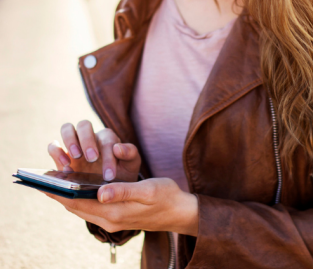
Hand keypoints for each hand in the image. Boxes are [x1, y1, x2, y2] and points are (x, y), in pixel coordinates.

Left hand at [44, 178, 198, 235]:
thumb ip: (123, 191)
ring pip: (83, 209)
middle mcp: (110, 220)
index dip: (60, 193)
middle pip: (76, 208)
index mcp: (115, 213)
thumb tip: (99, 192)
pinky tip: (78, 190)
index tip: (44, 183)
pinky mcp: (117, 217)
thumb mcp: (147, 190)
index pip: (79, 203)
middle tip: (42, 181)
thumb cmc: (166, 196)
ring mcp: (113, 221)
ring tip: (55, 185)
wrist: (180, 212)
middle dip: (59, 195)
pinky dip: (81, 199)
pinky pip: (92, 209)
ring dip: (69, 197)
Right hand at [47, 120, 140, 181]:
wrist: (108, 188)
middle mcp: (90, 137)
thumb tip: (118, 148)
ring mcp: (74, 144)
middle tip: (92, 159)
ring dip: (70, 140)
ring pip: (67, 128)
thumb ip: (130, 154)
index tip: (109, 175)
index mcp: (108, 137)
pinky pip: (53, 146)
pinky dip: (56, 152)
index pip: (107, 139)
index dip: (108, 156)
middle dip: (87, 141)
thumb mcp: (131, 165)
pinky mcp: (61, 155)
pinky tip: (65, 166)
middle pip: (84, 125)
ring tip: (76, 158)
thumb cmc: (122, 174)